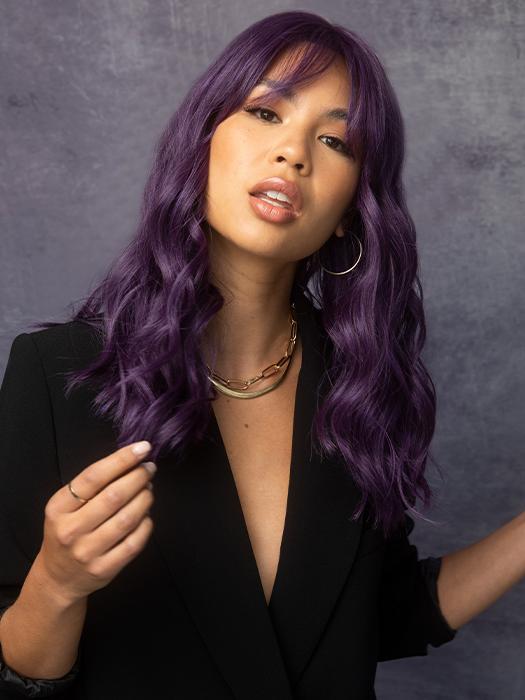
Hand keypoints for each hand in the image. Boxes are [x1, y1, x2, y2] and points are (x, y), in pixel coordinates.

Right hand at [35, 441, 155, 604]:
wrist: (58, 579)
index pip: (93, 477)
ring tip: (149, 489)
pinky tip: (146, 515)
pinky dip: (146, 524)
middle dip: (138, 477)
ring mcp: (87, 552)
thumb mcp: (66, 506)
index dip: (121, 460)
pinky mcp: (104, 570)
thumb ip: (92, 486)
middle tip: (149, 469)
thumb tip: (131, 462)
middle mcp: (70, 530)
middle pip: (113, 496)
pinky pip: (134, 542)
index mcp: (59, 508)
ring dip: (145, 499)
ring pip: (127, 519)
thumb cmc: (67, 532)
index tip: (143, 448)